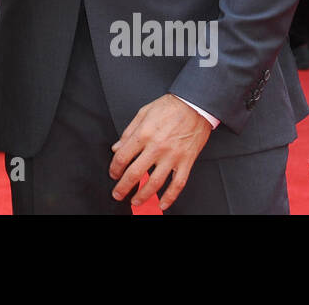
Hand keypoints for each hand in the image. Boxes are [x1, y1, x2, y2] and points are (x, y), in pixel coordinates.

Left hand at [109, 94, 212, 210]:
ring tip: (136, 202)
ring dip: (143, 195)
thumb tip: (116, 148)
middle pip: (135, 173)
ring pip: (155, 182)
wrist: (195, 105)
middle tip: (118, 194)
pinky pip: (178, 183)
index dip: (115, 168)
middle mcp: (156, 147)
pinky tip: (163, 204)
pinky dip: (170, 197)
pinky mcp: (186, 161)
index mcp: (144, 134)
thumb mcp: (143, 113)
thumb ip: (128, 132)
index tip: (113, 174)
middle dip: (123, 187)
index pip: (123, 157)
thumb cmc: (169, 107)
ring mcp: (172, 156)